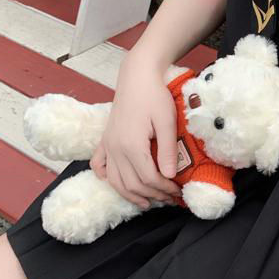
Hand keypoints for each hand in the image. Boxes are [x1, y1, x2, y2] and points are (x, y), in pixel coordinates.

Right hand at [89, 51, 182, 208]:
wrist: (137, 77)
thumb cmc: (155, 95)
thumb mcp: (167, 120)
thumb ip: (168, 149)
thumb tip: (170, 176)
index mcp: (131, 145)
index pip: (148, 179)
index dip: (164, 189)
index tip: (178, 192)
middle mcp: (115, 149)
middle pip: (132, 184)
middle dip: (152, 196)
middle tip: (170, 199)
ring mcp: (108, 145)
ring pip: (115, 181)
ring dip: (132, 195)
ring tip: (149, 201)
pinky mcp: (105, 141)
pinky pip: (100, 166)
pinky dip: (108, 179)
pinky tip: (119, 184)